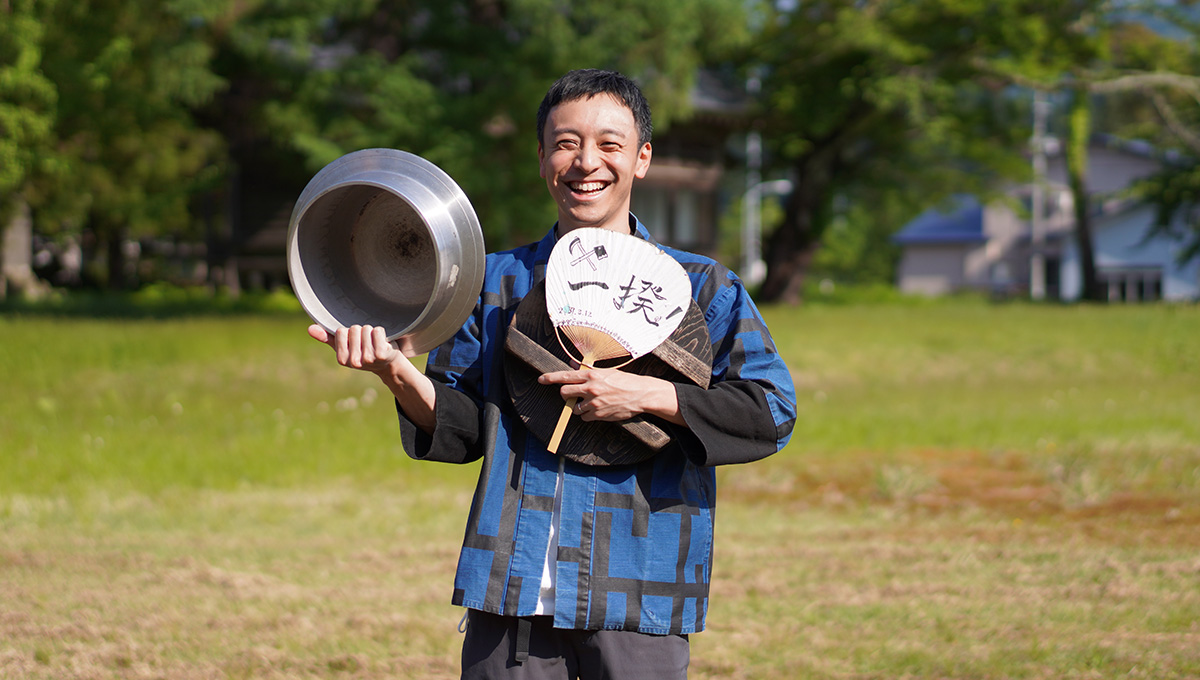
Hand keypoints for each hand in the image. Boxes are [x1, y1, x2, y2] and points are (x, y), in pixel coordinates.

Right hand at [307, 323, 436, 431]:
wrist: (388, 363)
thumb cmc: (364, 352)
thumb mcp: (344, 346)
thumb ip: (327, 337)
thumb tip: (310, 329)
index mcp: (342, 360)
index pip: (341, 331)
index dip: (350, 333)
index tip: (356, 342)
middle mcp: (354, 362)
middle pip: (353, 329)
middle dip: (361, 331)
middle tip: (368, 343)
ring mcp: (368, 359)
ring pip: (366, 329)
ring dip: (372, 332)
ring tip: (375, 343)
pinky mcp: (382, 354)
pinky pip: (377, 331)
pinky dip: (381, 332)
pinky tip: (384, 343)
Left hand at [538, 368, 682, 424]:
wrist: (640, 394)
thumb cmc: (625, 381)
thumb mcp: (606, 372)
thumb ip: (587, 370)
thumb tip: (572, 365)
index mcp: (591, 375)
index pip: (565, 376)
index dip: (551, 378)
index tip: (541, 379)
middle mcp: (590, 388)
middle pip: (564, 393)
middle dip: (566, 395)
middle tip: (573, 394)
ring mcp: (594, 403)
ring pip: (574, 408)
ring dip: (579, 406)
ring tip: (592, 402)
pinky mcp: (598, 415)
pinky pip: (584, 417)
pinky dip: (588, 415)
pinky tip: (599, 409)